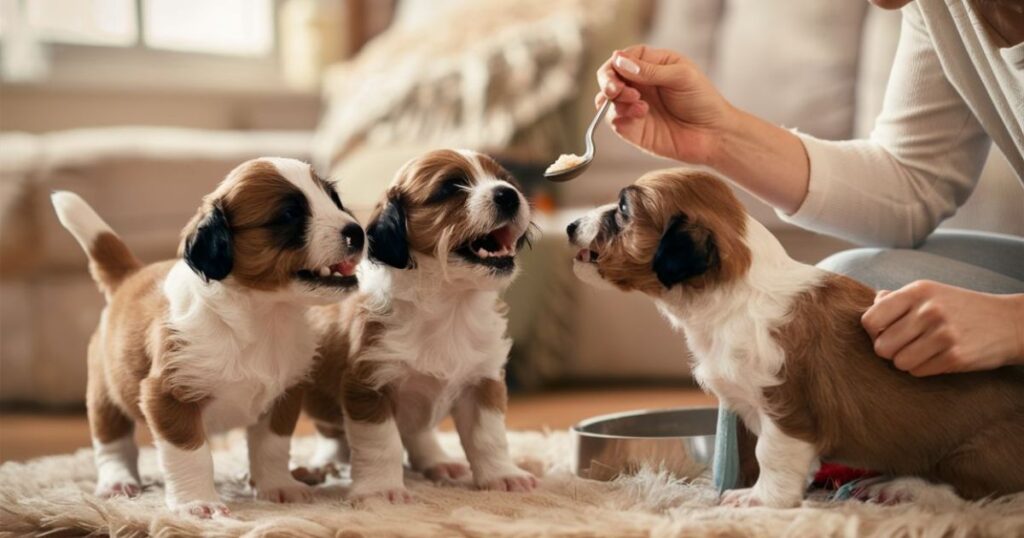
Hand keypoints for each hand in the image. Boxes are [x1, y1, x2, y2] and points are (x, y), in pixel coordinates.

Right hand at [596, 45, 732, 165]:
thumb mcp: (681, 76)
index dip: (615, 63)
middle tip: (616, 90)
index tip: (617, 70)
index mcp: (652, 66)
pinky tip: (641, 114)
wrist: (714, 134)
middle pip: (609, 78)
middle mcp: (640, 85)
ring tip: (638, 104)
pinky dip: (620, 117)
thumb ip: (649, 69)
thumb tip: (618, 60)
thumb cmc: (703, 101)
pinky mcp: (634, 130)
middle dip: (608, 82)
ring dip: (616, 100)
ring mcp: (635, 107)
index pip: (622, 58)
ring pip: (607, 100)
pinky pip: (615, 122)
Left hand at [861, 280, 1023, 376]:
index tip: (885, 333)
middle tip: (905, 345)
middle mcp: (928, 311)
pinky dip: (923, 368)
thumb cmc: (962, 308)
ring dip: (906, 361)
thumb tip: (873, 302)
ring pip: (898, 362)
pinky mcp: (955, 357)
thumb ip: (899, 298)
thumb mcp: (932, 293)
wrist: (1009, 323)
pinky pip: (918, 372)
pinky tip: (937, 357)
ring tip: (922, 351)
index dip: (873, 332)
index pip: (870, 320)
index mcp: (918, 291)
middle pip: (881, 347)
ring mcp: (943, 335)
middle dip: (890, 350)